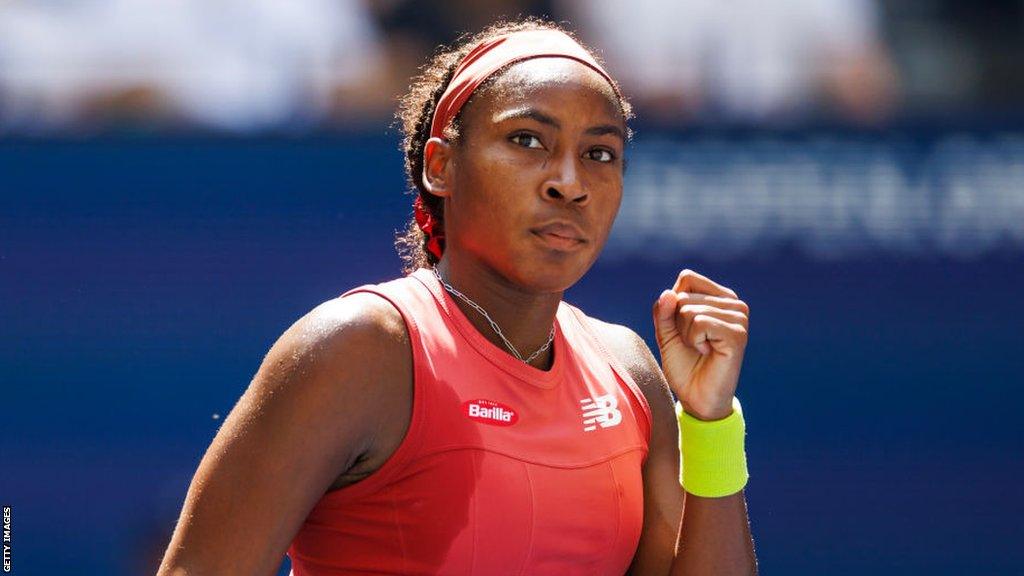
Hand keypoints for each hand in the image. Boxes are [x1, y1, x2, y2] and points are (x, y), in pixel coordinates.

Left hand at [652, 269, 749, 420]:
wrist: (696, 398)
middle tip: (693, 344)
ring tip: (701, 349)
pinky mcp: (738, 333)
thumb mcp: (666, 333)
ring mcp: (739, 317)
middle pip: (683, 296)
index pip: (687, 278)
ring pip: (688, 310)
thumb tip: (668, 294)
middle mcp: (734, 303)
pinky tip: (707, 352)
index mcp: (719, 297)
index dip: (673, 304)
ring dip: (685, 335)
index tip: (683, 328)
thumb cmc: (684, 365)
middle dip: (677, 324)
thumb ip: (663, 311)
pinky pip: (699, 323)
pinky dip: (694, 341)